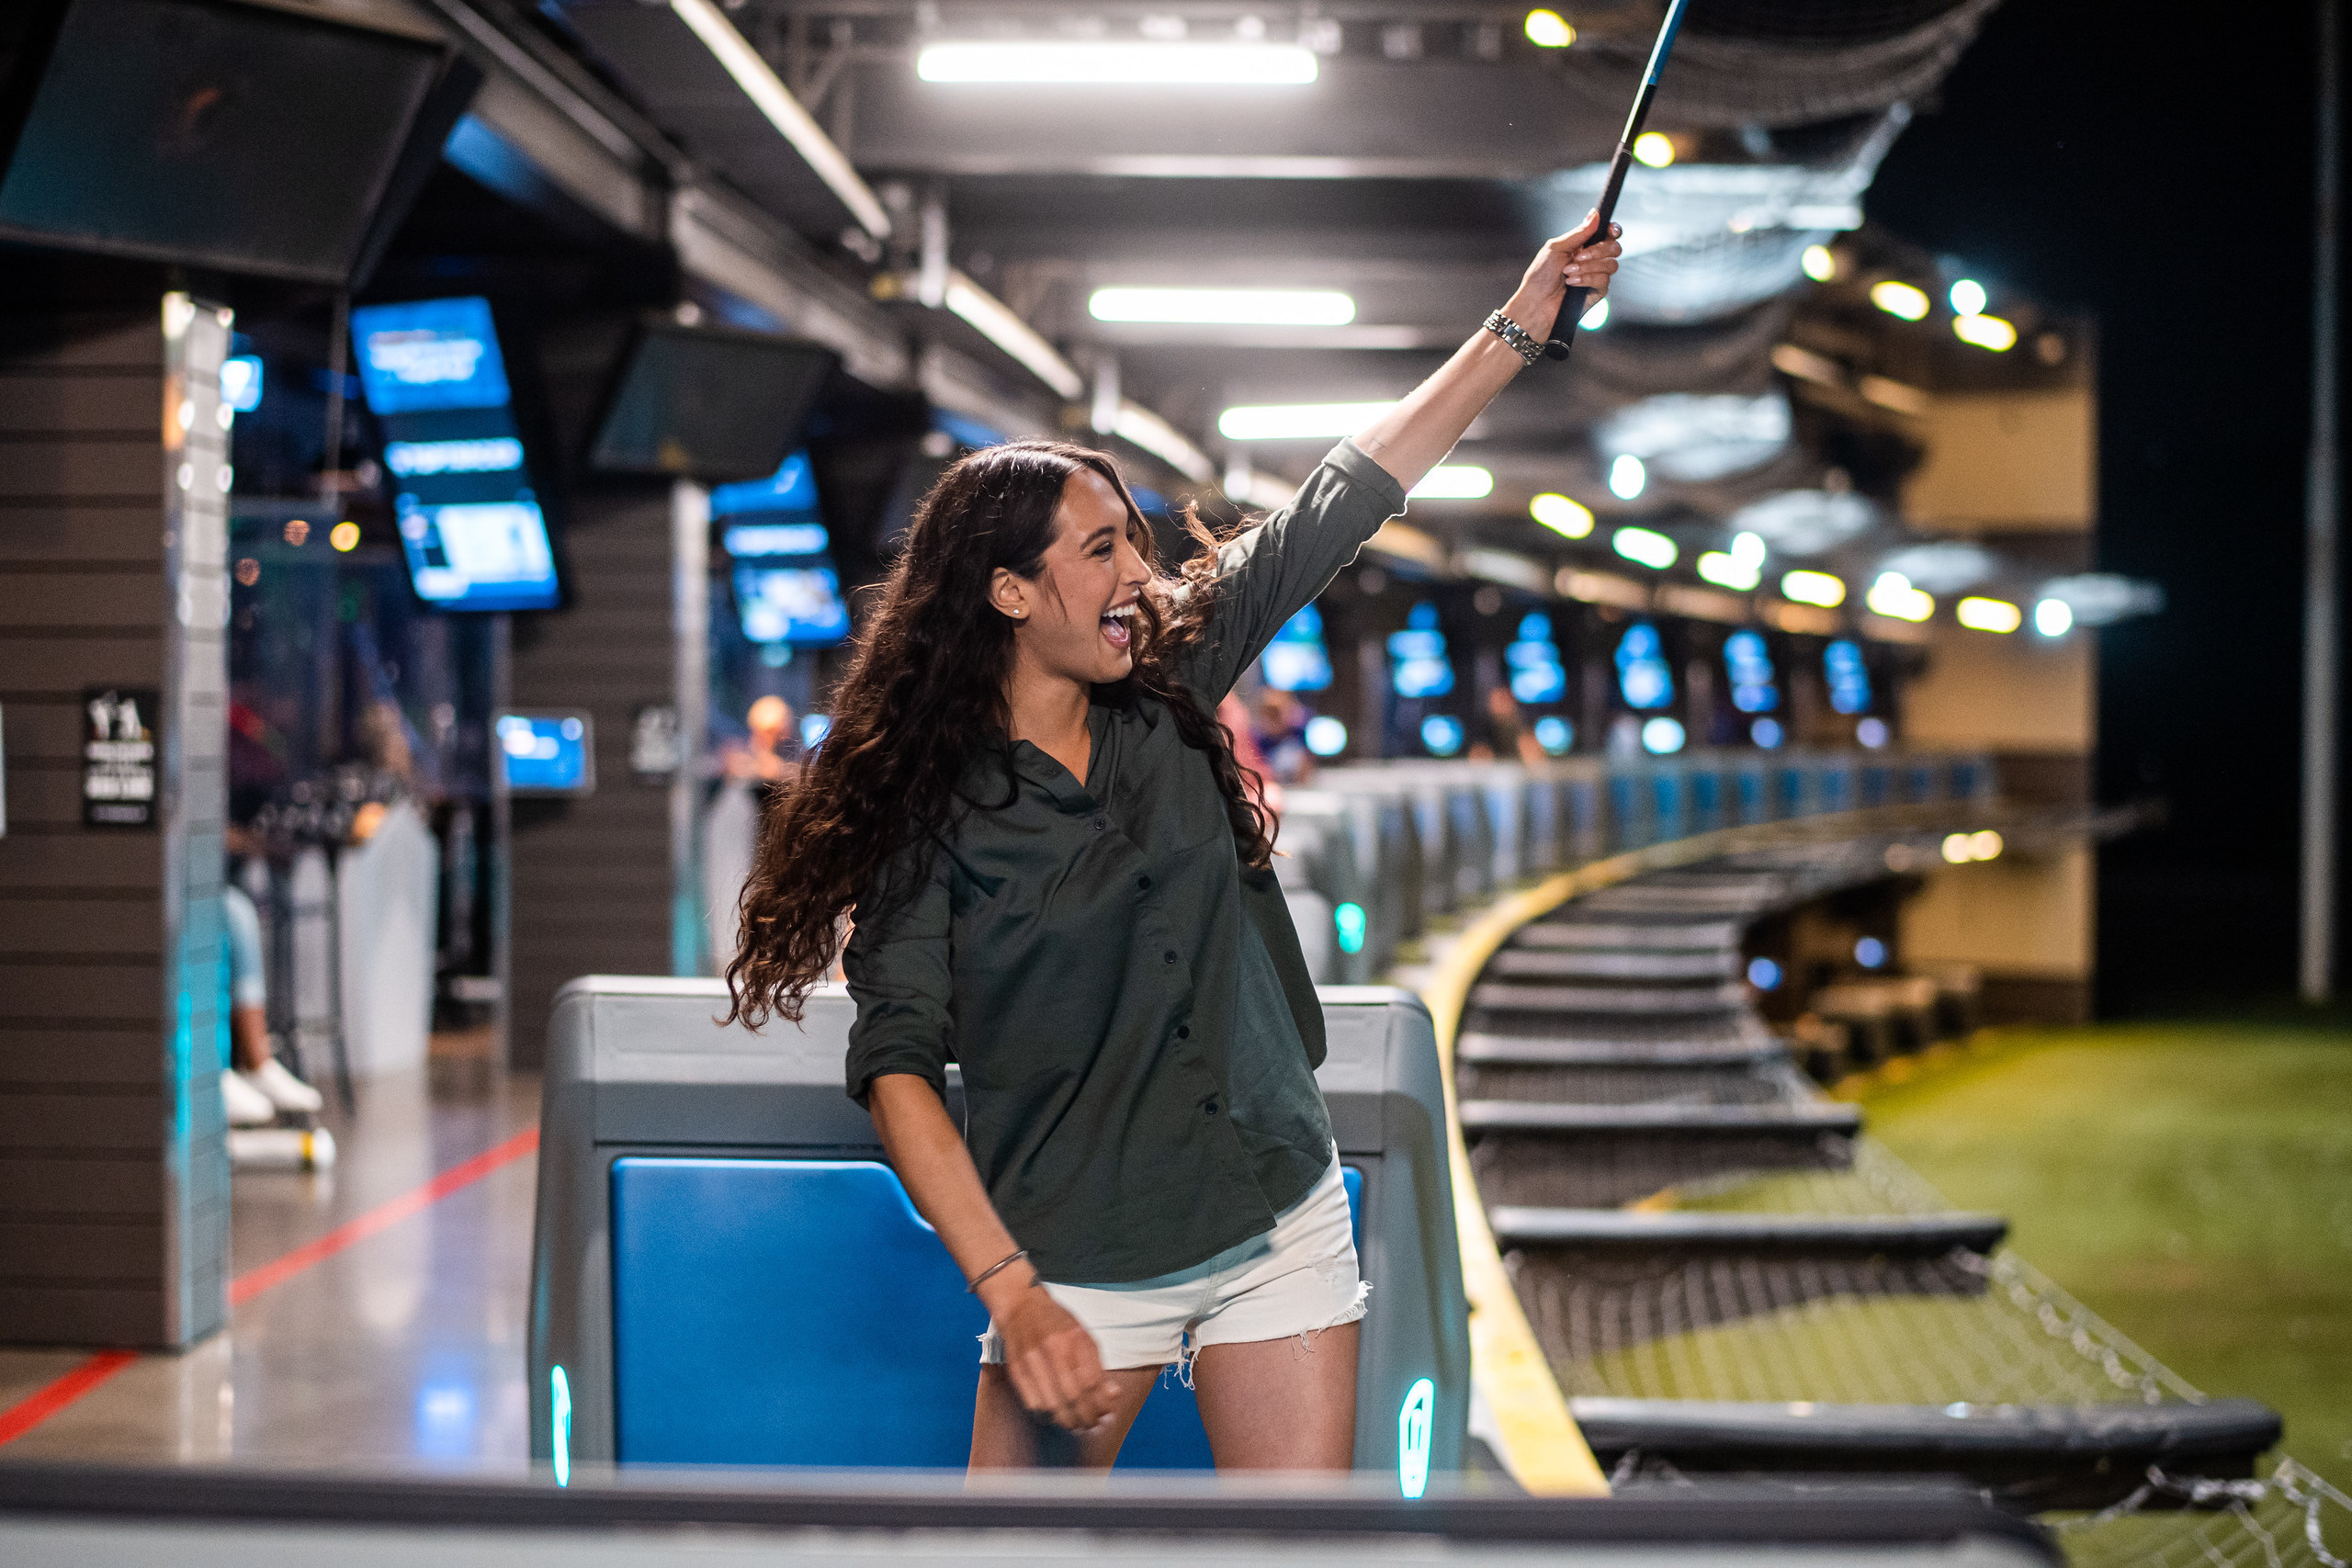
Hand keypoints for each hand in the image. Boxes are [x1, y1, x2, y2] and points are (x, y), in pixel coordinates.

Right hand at [986, 1275, 1119, 1431]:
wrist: (1020, 1305)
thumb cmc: (1057, 1322)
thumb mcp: (1084, 1336)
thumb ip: (1097, 1365)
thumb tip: (1112, 1394)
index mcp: (1074, 1338)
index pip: (1091, 1382)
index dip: (1101, 1404)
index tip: (1106, 1414)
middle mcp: (1053, 1349)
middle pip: (1073, 1396)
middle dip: (1086, 1418)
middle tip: (1092, 1425)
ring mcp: (1031, 1360)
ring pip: (1052, 1404)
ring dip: (1067, 1421)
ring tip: (1076, 1425)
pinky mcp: (1016, 1369)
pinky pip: (1033, 1403)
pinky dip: (1046, 1416)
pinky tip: (1055, 1416)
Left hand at [1501, 209, 1622, 343]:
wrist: (1536, 303)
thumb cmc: (1540, 277)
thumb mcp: (1556, 248)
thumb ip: (1578, 233)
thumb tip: (1594, 214)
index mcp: (1583, 246)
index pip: (1607, 234)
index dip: (1613, 230)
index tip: (1610, 230)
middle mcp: (1592, 260)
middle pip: (1614, 248)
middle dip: (1598, 250)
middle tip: (1578, 256)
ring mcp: (1596, 276)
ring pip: (1611, 264)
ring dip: (1588, 266)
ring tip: (1568, 272)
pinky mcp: (1597, 292)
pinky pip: (1604, 280)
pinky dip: (1586, 279)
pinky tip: (1572, 283)